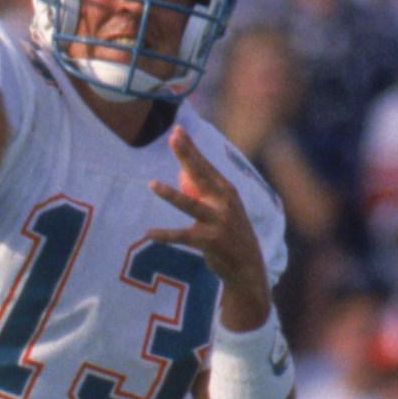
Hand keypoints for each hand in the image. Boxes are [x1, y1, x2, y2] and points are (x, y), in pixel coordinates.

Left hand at [150, 129, 268, 301]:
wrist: (248, 268)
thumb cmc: (231, 233)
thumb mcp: (225, 208)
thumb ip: (209, 189)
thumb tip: (186, 169)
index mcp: (227, 192)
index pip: (206, 165)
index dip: (191, 148)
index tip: (177, 131)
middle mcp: (224, 203)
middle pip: (201, 175)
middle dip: (187, 155)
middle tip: (172, 138)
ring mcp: (218, 222)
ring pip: (190, 205)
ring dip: (170, 195)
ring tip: (152, 184)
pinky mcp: (210, 241)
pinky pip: (183, 236)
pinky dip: (165, 235)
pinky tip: (149, 234)